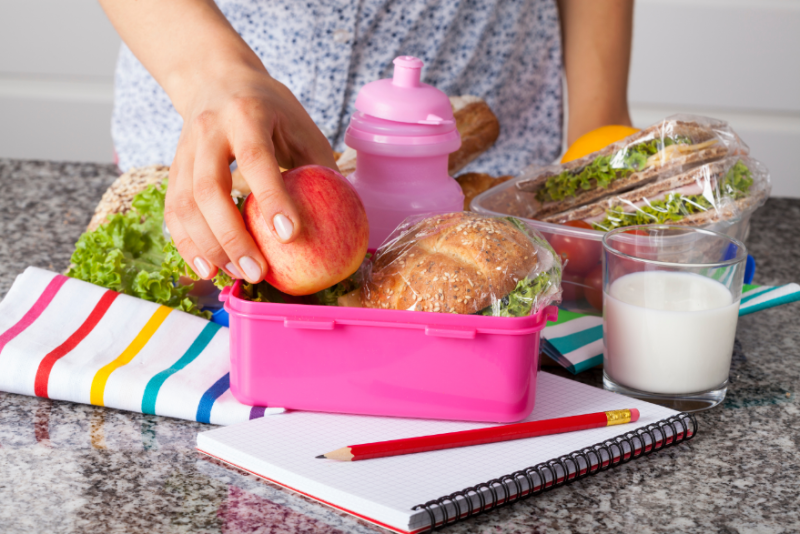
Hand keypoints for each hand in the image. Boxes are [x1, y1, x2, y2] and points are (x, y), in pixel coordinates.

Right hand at [164, 66, 337, 282]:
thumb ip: (320, 168)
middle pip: (209, 189)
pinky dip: (188, 245)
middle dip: (232, 237)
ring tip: (235, 276)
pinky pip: (173, 212)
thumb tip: (347, 219)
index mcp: (247, 114)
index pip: (256, 159)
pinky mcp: (174, 169)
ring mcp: (184, 150)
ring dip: (208, 247)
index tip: (291, 236)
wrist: (216, 80)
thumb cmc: (272, 110)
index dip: (273, 198)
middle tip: (258, 272)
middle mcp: (208, 130)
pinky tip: (208, 269)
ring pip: (184, 205)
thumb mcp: (302, 126)